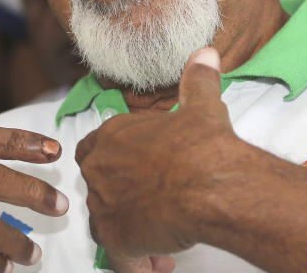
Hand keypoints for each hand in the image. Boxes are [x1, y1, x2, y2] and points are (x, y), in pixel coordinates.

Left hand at [75, 48, 249, 261]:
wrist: (211, 183)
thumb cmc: (205, 144)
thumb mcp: (202, 105)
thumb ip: (198, 80)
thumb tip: (207, 54)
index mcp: (114, 135)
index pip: (95, 149)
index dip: (115, 162)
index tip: (137, 173)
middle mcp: (101, 169)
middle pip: (99, 187)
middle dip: (124, 199)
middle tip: (155, 207)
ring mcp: (106, 206)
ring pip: (107, 224)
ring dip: (131, 232)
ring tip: (161, 240)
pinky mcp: (118, 239)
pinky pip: (121, 259)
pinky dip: (137, 264)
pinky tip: (159, 264)